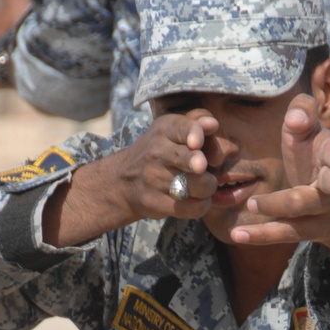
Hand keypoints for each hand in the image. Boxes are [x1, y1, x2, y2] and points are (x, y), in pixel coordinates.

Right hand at [42, 112, 219, 246]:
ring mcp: (155, 180)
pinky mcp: (156, 205)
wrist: (117, 185)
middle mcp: (157, 152)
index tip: (200, 144)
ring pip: (199, 186)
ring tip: (202, 186)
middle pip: (198, 161)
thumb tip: (212, 120)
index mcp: (162, 129)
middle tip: (204, 170)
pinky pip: (192, 209)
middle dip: (207, 168)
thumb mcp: (168, 131)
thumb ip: (192, 122)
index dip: (200, 138)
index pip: (190, 129)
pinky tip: (197, 203)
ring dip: (207, 188)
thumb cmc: (154, 154)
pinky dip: (201, 207)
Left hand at [231, 96, 329, 247]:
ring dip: (276, 206)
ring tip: (252, 204)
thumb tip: (295, 117)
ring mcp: (325, 212)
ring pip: (301, 210)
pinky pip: (285, 232)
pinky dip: (260, 234)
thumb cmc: (314, 154)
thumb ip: (303, 113)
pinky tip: (238, 234)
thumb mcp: (310, 130)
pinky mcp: (310, 231)